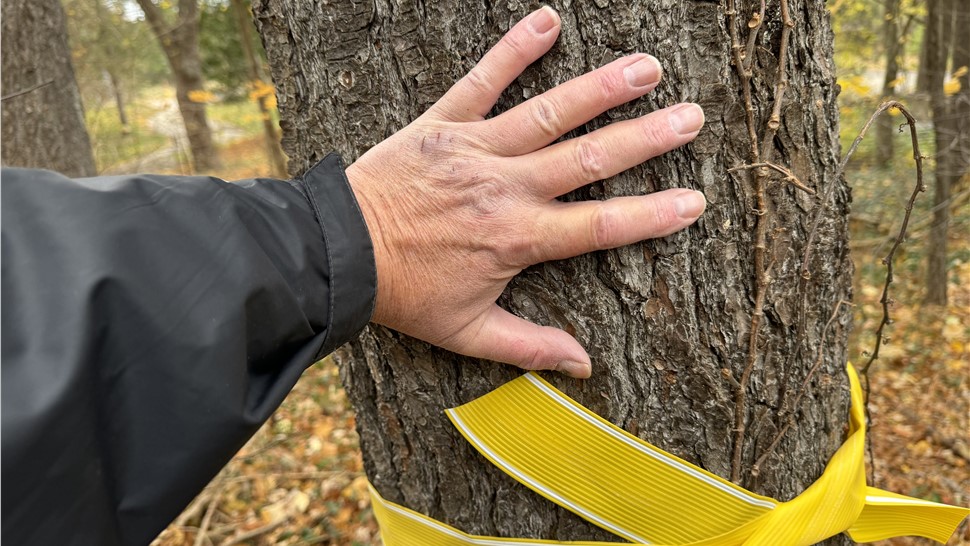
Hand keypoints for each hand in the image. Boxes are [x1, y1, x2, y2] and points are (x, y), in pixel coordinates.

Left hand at [346, 6, 705, 377]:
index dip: (651, 215)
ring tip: (647, 67)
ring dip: (601, 88)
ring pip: (549, 114)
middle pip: (589, 159)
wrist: (339, 254)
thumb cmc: (404, 294)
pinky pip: (481, 80)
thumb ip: (529, 347)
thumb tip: (584, 367)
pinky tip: (548, 21)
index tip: (694, 201)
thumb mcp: (466, 332)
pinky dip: (513, 51)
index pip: (599, 225)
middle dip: (646, 138)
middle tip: (692, 118)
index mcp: (517, 239)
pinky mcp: (442, 123)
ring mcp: (475, 150)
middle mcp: (506, 188)